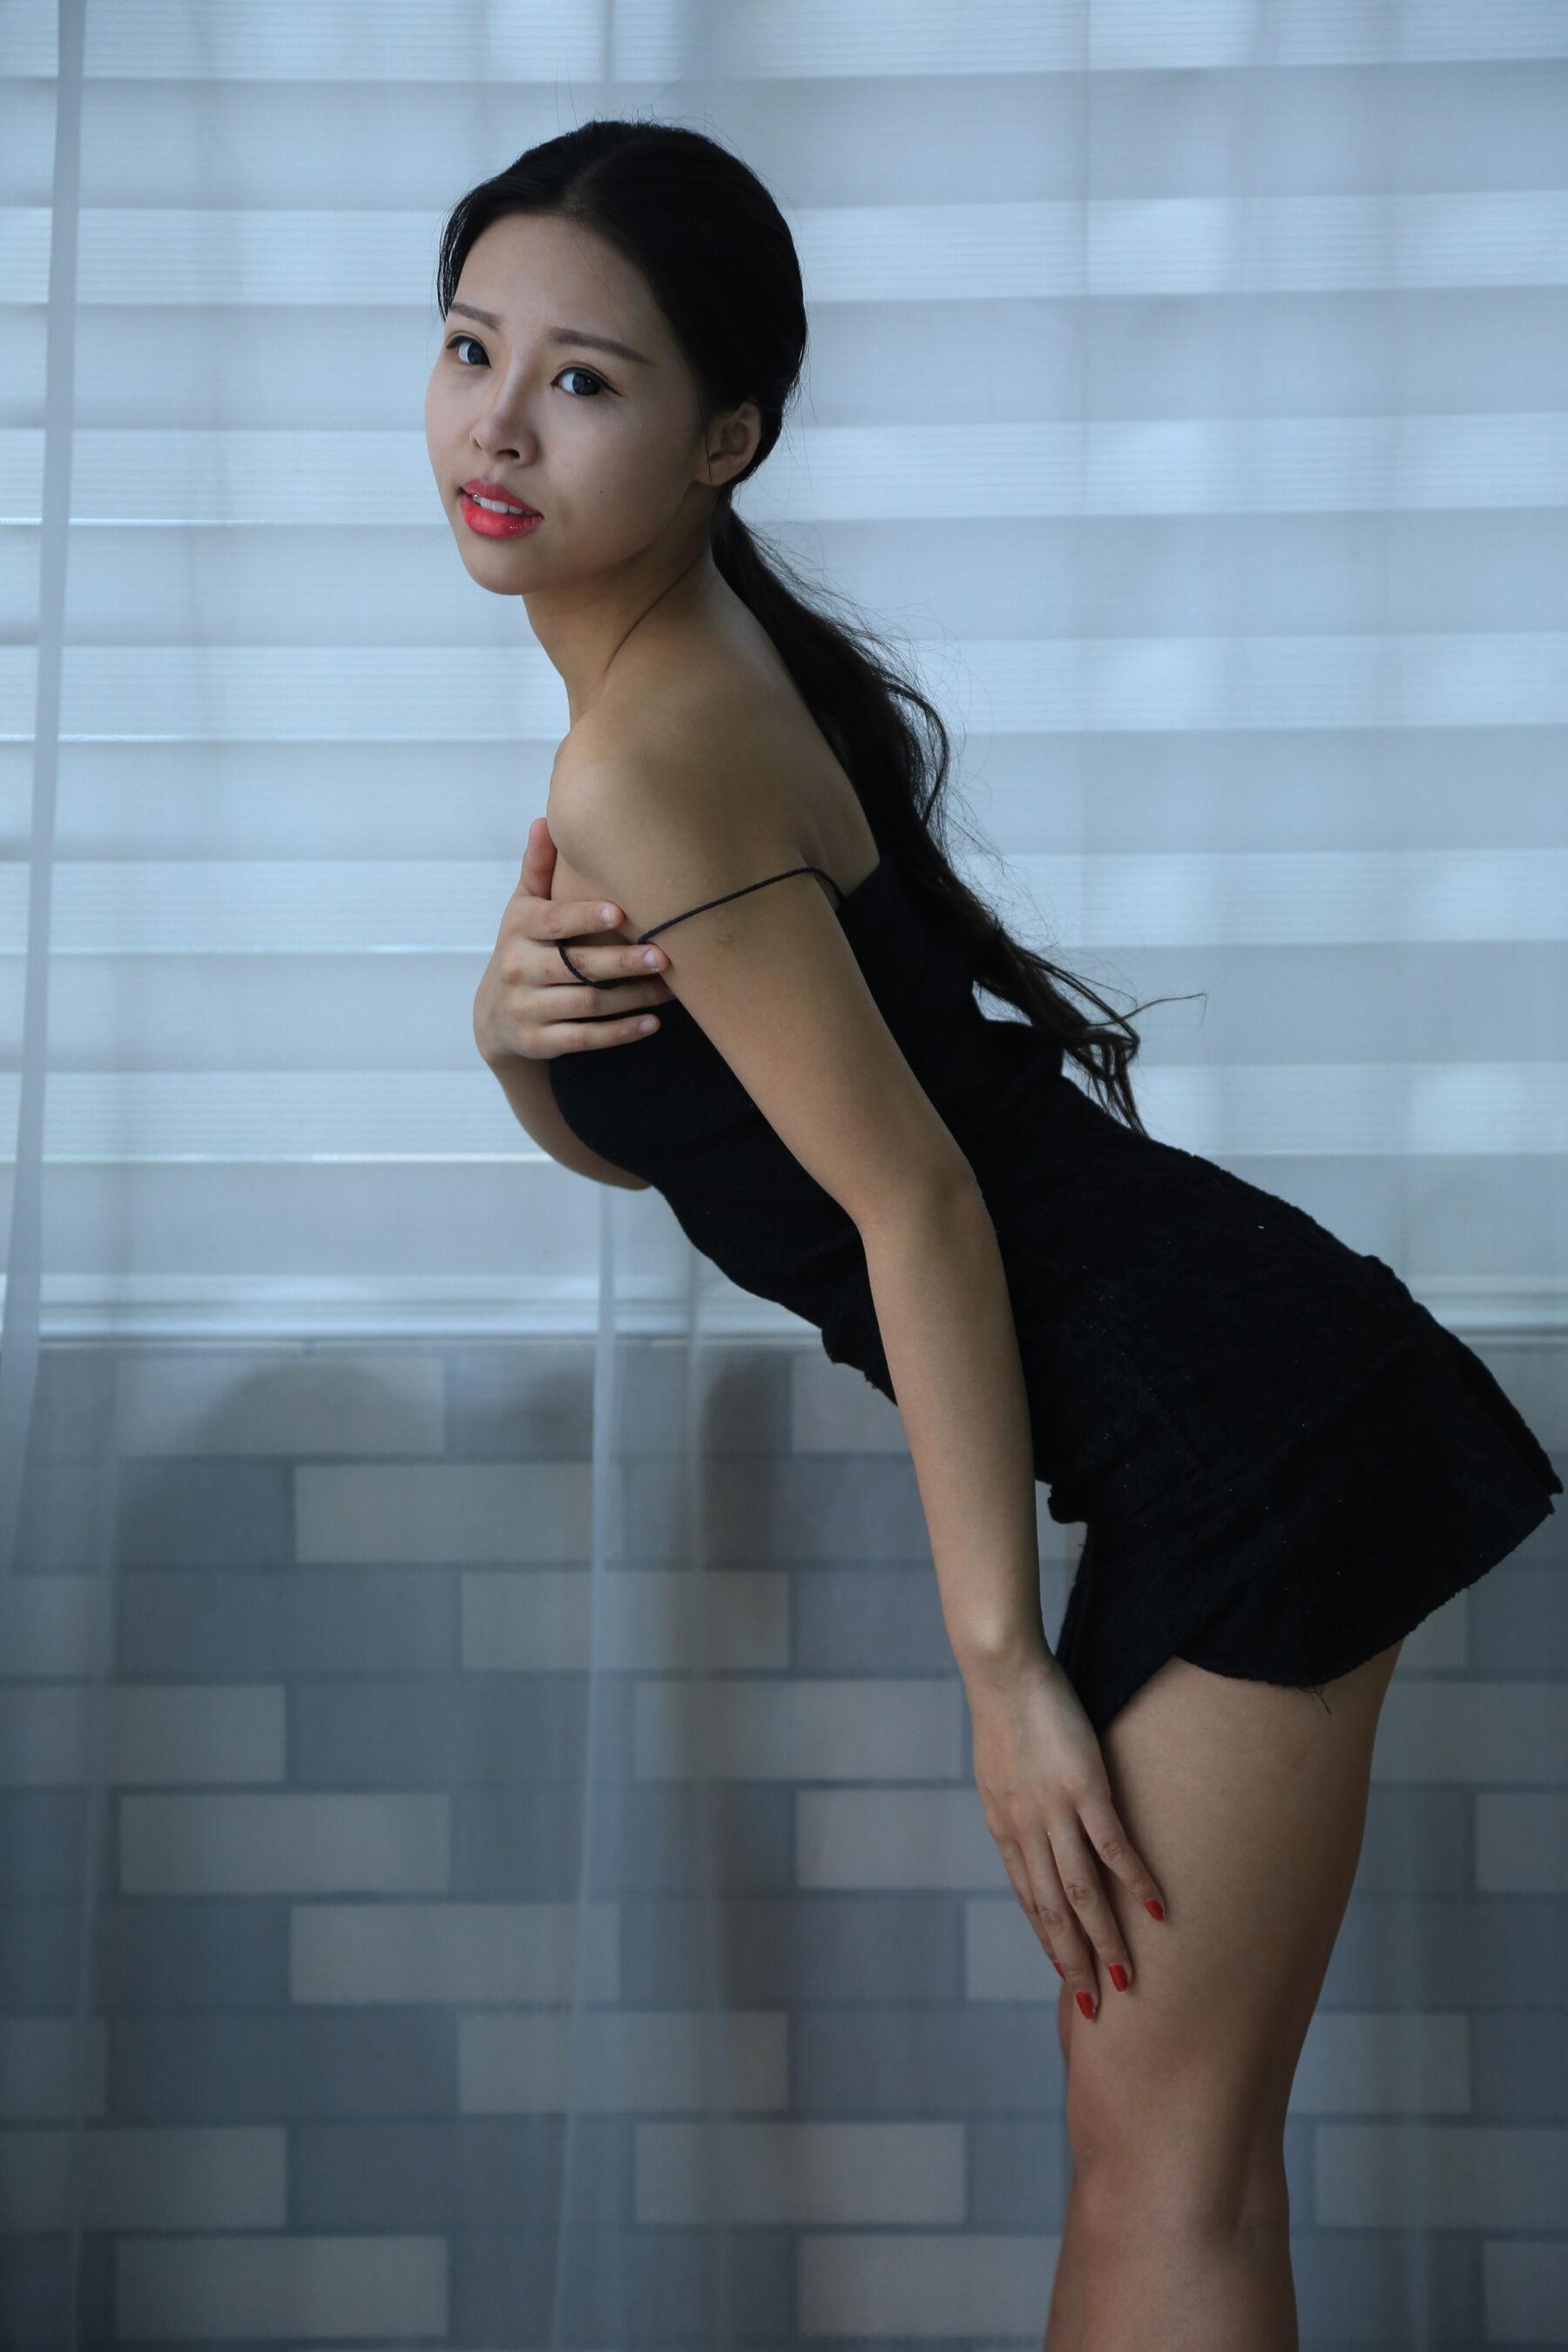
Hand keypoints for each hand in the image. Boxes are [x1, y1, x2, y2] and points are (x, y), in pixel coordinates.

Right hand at [472, 816, 675, 1065]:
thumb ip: (538, 868)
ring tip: (670, 989)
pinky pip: (584, 1038)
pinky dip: (620, 1033)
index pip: (550, 921)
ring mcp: (527, 1008)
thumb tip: (546, 820)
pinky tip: (652, 1022)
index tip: (619, 912)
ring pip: (586, 1004)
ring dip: (632, 997)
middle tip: (663, 955)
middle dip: (621, 962)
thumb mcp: (524, 907)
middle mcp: (518, 968)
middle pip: (575, 966)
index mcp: (518, 928)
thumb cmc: (524, 946)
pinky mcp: (539, 1042)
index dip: (582, 917)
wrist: (494, 1015)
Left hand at [968, 1650, 1166, 2015]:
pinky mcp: (1083, 1787)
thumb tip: (1030, 1827)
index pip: (1029, 1900)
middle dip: (1074, 1961)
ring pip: (1081, 1893)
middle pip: (1053, 1912)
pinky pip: (1113, 1847)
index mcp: (1005, 1829)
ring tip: (1126, 1978)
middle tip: (1095, 2006)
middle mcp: (1025, 1831)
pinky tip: (1156, 1911)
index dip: (1049, 1940)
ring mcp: (1054, 1812)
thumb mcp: (999, 1772)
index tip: (1066, 1973)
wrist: (1002, 1673)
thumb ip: (1015, 1806)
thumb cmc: (1006, 1714)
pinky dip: (1136, 1883)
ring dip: (1105, 1939)